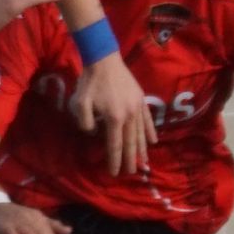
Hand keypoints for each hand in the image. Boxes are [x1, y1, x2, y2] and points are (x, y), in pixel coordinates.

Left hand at [69, 52, 156, 174]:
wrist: (104, 59)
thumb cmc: (90, 82)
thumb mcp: (80, 103)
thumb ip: (85, 122)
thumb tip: (94, 133)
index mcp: (114, 118)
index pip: (115, 145)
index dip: (114, 160)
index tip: (114, 173)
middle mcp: (129, 115)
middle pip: (130, 142)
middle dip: (130, 159)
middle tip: (131, 173)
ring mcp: (138, 108)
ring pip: (141, 133)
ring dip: (142, 149)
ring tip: (144, 163)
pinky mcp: (141, 100)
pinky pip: (148, 120)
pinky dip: (150, 132)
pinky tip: (153, 141)